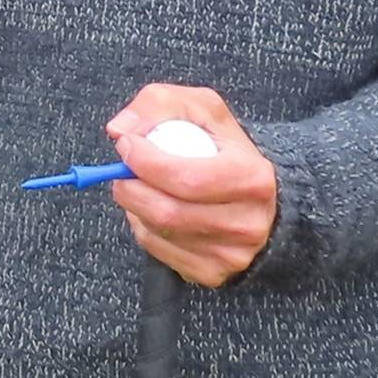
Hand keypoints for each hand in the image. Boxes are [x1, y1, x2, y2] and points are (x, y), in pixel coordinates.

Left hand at [106, 84, 277, 287]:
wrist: (257, 193)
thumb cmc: (223, 147)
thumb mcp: (200, 108)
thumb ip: (158, 104)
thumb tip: (119, 130)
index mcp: (252, 178)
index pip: (187, 179)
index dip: (146, 162)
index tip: (127, 145)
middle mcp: (248, 223)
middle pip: (168, 212)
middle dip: (131, 187)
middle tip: (122, 170)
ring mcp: (232, 255)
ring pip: (158, 232)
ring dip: (134, 206)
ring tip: (140, 185)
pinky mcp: (213, 273)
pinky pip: (158, 251)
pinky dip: (142, 227)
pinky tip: (153, 209)